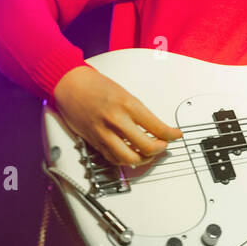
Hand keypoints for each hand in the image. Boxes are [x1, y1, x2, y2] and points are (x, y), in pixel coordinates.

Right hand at [51, 65, 182, 167]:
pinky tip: (132, 155)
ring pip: (129, 158)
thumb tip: (156, 128)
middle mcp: (116, 120)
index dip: (171, 135)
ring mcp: (104, 133)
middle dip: (160, 149)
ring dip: (143, 159)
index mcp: (127, 105)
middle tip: (163, 145)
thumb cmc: (96, 86)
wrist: (70, 85)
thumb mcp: (125, 94)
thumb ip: (139, 112)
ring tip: (149, 153)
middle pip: (146, 147)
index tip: (176, 135)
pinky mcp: (94, 141)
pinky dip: (125, 160)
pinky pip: (113, 158)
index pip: (157, 127)